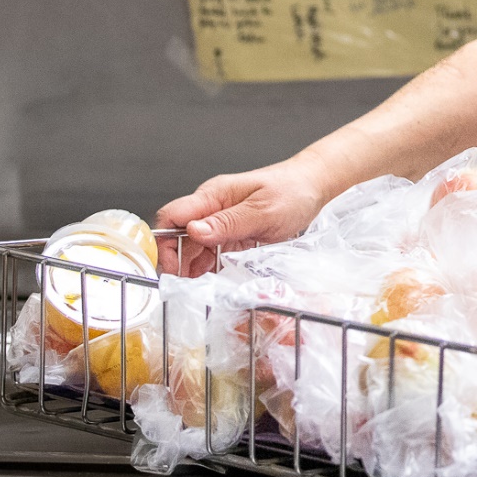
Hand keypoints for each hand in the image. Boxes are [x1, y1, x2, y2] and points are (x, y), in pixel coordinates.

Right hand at [154, 155, 331, 274]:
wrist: (314, 187)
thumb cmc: (292, 192)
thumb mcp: (263, 210)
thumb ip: (228, 222)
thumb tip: (193, 232)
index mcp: (213, 196)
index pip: (172, 216)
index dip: (163, 243)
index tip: (170, 268)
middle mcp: (212, 209)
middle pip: (178, 236)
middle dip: (177, 261)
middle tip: (185, 286)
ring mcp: (222, 222)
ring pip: (194, 248)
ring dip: (193, 268)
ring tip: (198, 289)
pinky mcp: (233, 235)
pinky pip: (213, 253)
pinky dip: (210, 268)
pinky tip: (212, 282)